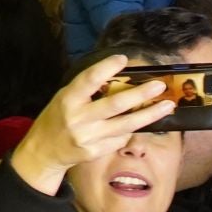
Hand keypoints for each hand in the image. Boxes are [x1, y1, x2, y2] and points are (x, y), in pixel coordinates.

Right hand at [9, 54, 175, 195]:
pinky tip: (139, 123)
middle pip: (115, 104)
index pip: (89, 79)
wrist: (44, 151)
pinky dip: (131, 130)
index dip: (106, 68)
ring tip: (167, 105)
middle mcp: (78, 118)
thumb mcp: (65, 97)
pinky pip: (120, 139)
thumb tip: (120, 78)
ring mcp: (88, 137)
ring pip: (126, 125)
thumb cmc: (57, 117)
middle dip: (141, 95)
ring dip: (149, 115)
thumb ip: (88, 90)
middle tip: (160, 86)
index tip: (123, 59)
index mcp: (69, 99)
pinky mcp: (95, 152)